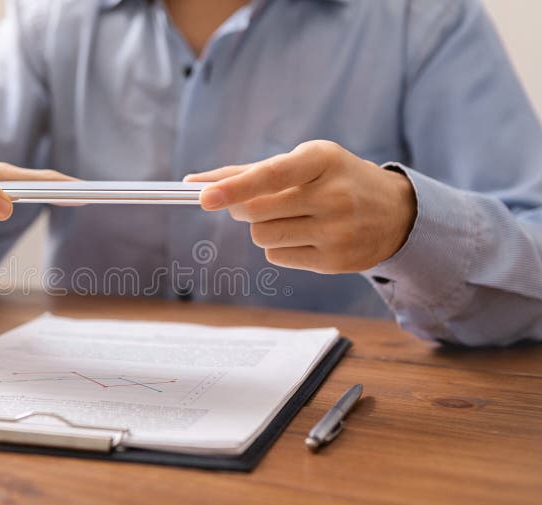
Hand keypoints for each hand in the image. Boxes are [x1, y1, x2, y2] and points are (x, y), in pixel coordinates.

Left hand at [185, 141, 416, 273]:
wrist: (395, 213)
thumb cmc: (334, 179)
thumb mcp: (304, 161)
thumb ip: (248, 171)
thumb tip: (192, 182)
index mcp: (323, 160)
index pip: (270, 175)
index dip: (234, 187)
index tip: (203, 196)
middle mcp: (333, 195)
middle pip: (255, 212)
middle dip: (243, 208)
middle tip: (257, 202)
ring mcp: (337, 232)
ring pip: (262, 237)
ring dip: (262, 228)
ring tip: (290, 217)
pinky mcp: (335, 262)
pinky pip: (277, 256)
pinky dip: (279, 246)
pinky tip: (305, 236)